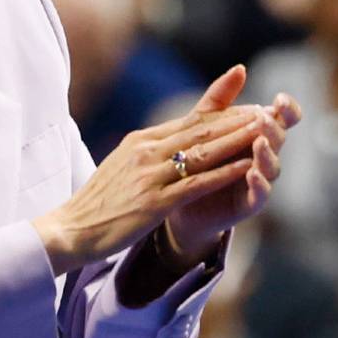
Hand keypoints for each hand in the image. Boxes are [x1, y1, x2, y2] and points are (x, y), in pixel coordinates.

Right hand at [32, 67, 294, 273]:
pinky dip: (224, 173)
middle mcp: (146, 151)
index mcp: (140, 141)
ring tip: (266, 131)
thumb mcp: (120, 166)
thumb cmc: (95, 203)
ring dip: (238, 140)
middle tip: (268, 111)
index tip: (250, 107)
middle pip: (201, 130)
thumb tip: (164, 142)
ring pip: (203, 152)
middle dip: (238, 120)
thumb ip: (144, 152)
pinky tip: (247, 167)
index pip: (189, 122)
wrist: (69, 230)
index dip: (223, 114)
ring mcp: (150, 176)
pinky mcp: (153, 202)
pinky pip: (196, 184)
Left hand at [163, 69, 299, 258]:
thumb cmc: (197, 158)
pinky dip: (259, 185)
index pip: (281, 119)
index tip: (281, 99)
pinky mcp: (248, 203)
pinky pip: (259, 195)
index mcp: (256, 134)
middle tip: (264, 118)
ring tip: (259, 142)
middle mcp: (263, 156)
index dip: (287, 110)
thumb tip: (240, 68)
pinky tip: (253, 175)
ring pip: (272, 167)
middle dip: (273, 128)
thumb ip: (220, 99)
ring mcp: (258, 180)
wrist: (178, 201)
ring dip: (268, 154)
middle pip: (278, 140)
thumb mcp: (203, 125)